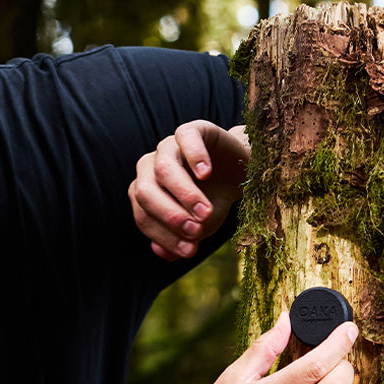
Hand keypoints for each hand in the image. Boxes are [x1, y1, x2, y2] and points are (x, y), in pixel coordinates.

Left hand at [129, 120, 249, 259]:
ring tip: (206, 213)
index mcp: (145, 193)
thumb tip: (161, 253)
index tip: (190, 249)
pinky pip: (184, 137)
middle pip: (144, 192)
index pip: (143, 217)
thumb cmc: (214, 202)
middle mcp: (150, 169)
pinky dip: (194, 156)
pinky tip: (206, 174)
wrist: (240, 176)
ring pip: (163, 169)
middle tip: (196, 231)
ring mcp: (168, 147)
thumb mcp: (199, 227)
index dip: (164, 235)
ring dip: (184, 195)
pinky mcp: (192, 130)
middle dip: (170, 216)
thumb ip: (179, 242)